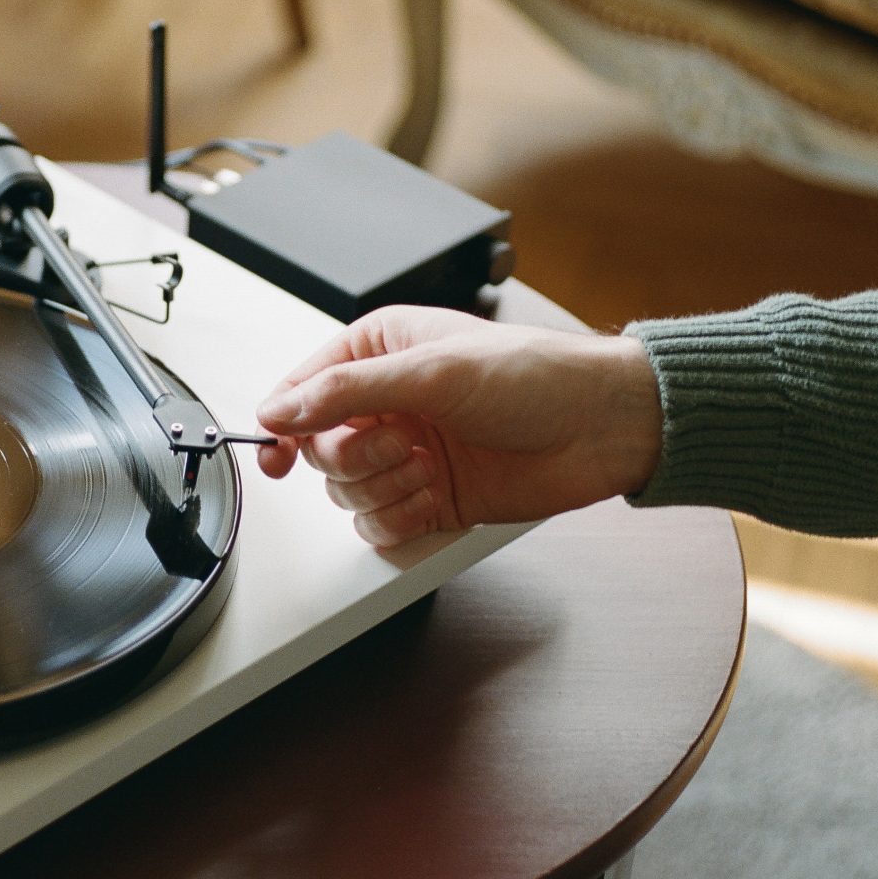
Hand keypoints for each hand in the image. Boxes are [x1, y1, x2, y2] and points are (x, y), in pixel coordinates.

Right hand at [255, 304, 663, 547]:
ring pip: (345, 490)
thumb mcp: (433, 371)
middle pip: (320, 449)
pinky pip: (378, 525)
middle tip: (403, 444)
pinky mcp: (429, 497)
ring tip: (430, 467)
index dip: (283, 422)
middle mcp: (387, 404)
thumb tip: (281, 409)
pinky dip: (400, 519)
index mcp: (380, 353)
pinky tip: (435, 497)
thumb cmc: (535, 376)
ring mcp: (407, 452)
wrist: (600, 428)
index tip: (277, 452)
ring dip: (383, 487)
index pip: (304, 390)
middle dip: (355, 456)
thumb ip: (347, 391)